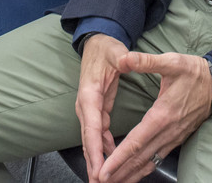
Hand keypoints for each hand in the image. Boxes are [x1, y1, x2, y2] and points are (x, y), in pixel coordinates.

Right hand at [75, 34, 125, 180]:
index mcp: (90, 94)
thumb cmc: (106, 48)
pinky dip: (102, 150)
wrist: (97, 43)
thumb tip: (125, 59)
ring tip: (101, 180)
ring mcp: (89, 109)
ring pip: (91, 140)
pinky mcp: (95, 110)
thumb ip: (121, 57)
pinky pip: (98, 134)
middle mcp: (86, 105)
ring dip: (96, 160)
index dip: (95, 149)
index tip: (99, 168)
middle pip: (88, 139)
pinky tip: (110, 161)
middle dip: (93, 163)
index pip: (91, 126)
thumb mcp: (115, 51)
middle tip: (99, 182)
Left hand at [99, 51, 211, 182]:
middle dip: (119, 172)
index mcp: (162, 115)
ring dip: (130, 175)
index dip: (118, 157)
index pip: (136, 142)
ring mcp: (173, 138)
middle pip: (140, 158)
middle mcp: (168, 132)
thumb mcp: (171, 61)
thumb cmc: (194, 72)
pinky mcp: (177, 139)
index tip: (104, 170)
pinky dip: (143, 169)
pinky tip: (133, 174)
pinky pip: (157, 159)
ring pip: (149, 162)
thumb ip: (146, 61)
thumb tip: (124, 59)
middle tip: (100, 182)